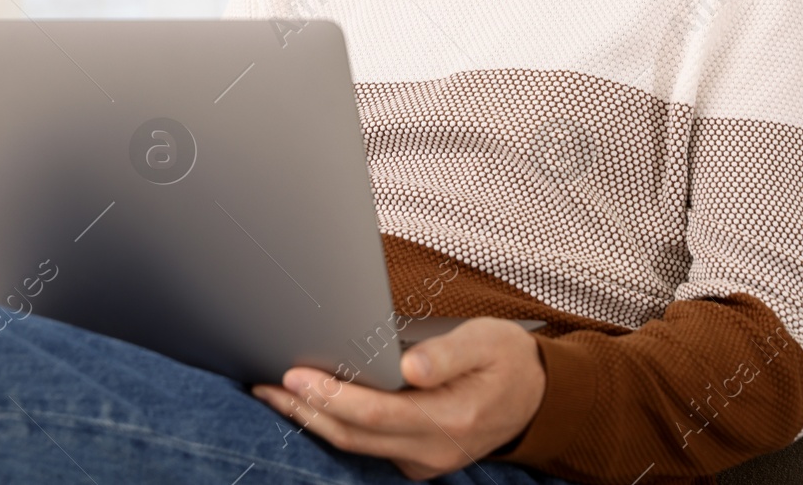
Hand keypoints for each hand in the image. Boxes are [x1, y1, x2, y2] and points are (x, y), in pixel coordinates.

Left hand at [251, 317, 546, 479]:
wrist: (537, 397)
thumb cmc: (508, 359)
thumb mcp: (487, 342)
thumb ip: (447, 355)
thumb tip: (409, 366)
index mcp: (451, 418)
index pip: (376, 414)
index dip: (332, 396)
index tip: (294, 376)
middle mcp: (434, 449)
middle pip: (354, 436)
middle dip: (306, 410)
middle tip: (265, 385)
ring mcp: (425, 461)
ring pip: (356, 446)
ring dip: (313, 420)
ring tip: (275, 393)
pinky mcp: (418, 459)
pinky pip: (368, 447)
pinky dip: (336, 425)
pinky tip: (313, 404)